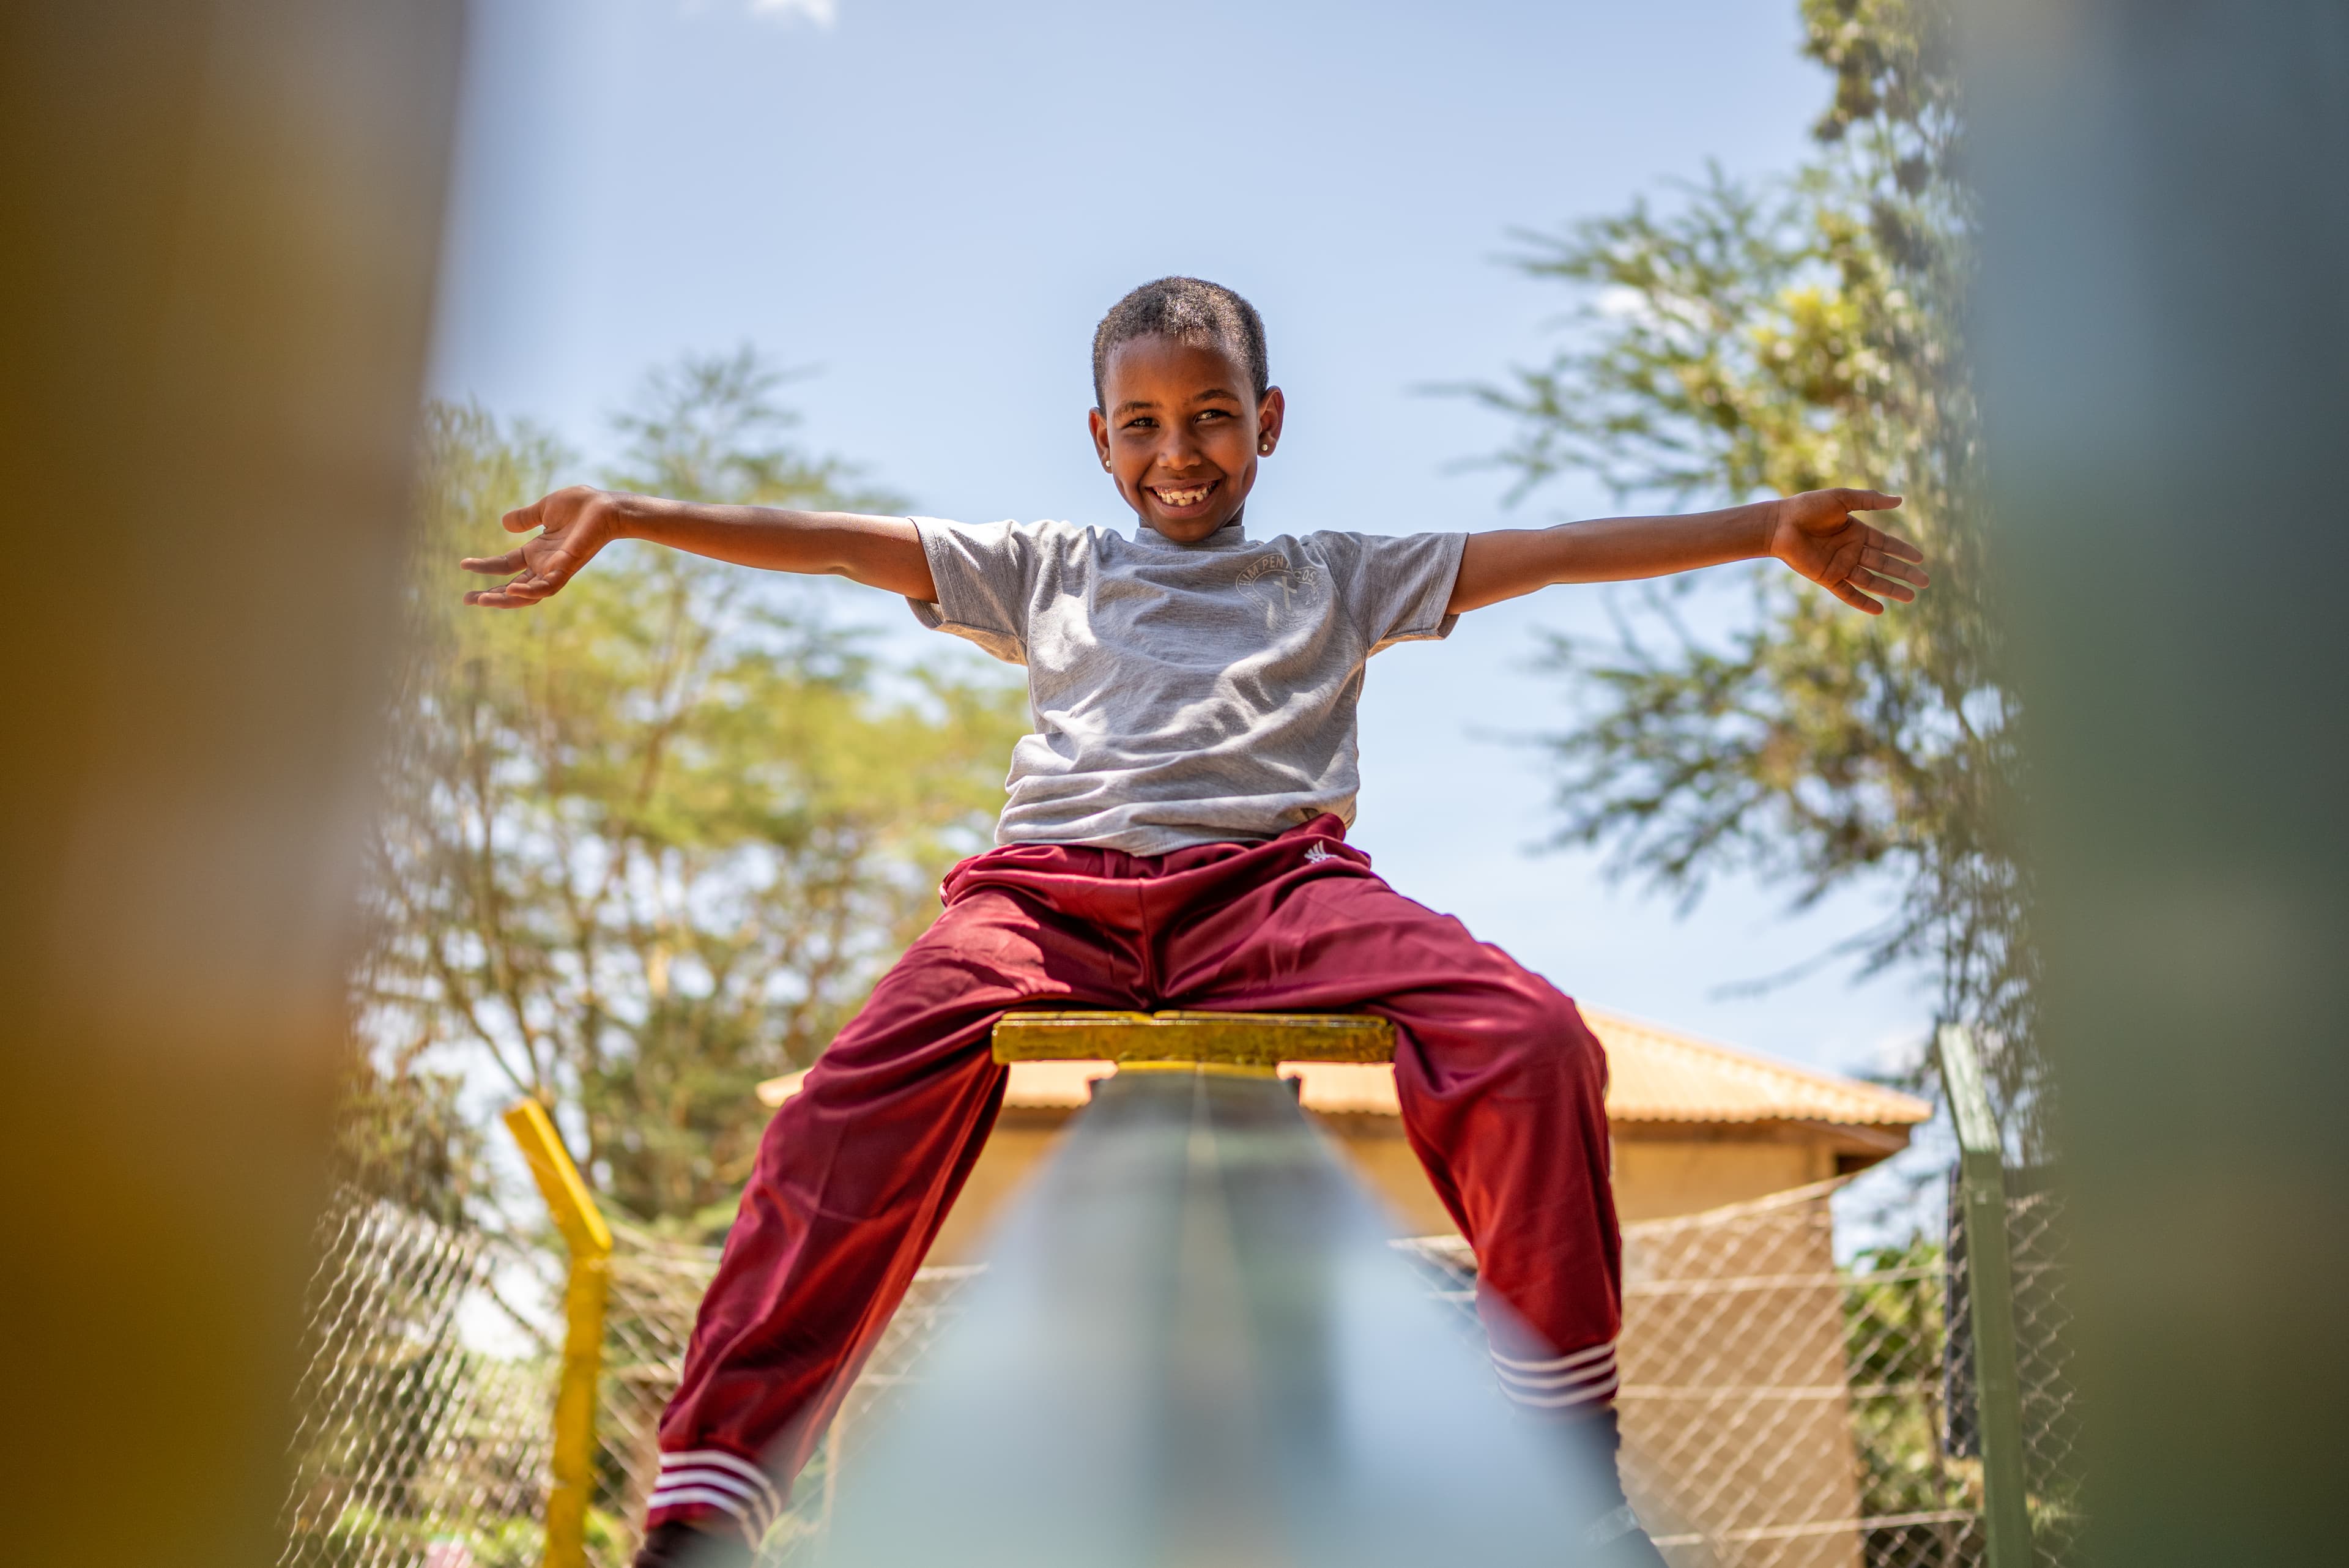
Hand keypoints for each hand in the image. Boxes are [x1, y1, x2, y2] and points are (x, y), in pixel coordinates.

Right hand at [459, 486, 627, 607]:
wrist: (606, 506)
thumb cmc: (582, 506)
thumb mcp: (545, 509)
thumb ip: (526, 518)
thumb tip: (504, 522)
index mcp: (538, 552)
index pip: (506, 566)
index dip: (485, 567)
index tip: (463, 564)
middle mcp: (545, 565)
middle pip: (513, 587)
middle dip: (490, 595)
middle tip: (466, 600)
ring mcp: (556, 569)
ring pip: (527, 594)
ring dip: (504, 599)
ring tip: (481, 600)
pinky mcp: (567, 569)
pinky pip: (547, 587)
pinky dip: (529, 591)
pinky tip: (511, 590)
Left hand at [1765, 488, 1927, 613]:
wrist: (1780, 524)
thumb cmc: (1807, 507)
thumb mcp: (1842, 499)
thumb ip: (1870, 500)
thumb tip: (1900, 500)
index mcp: (1857, 532)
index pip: (1887, 544)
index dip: (1904, 551)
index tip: (1921, 559)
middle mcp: (1851, 551)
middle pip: (1884, 564)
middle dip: (1905, 573)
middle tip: (1925, 583)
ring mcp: (1840, 566)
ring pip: (1871, 580)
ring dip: (1890, 589)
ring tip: (1911, 597)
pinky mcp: (1827, 578)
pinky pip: (1848, 593)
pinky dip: (1862, 601)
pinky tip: (1879, 609)